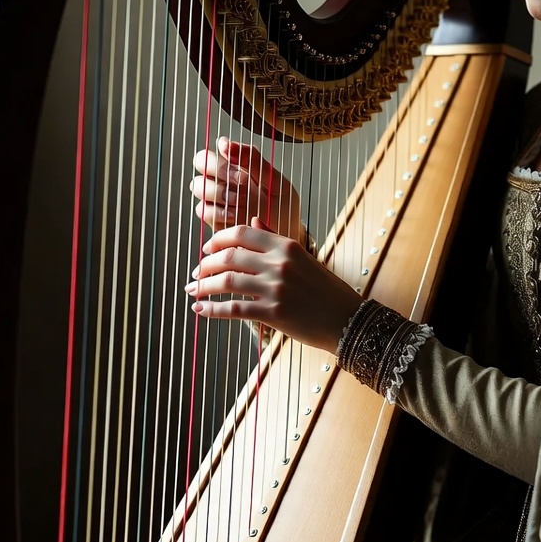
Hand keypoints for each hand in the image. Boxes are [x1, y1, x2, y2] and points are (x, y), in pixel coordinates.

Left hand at [186, 218, 362, 352]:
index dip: (217, 240)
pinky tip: (200, 310)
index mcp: (287, 245)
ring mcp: (276, 288)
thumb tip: (252, 221)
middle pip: (229, 257)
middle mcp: (280, 263)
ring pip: (227, 282)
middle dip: (205, 264)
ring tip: (193, 290)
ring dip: (203, 286)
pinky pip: (234, 309)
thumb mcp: (304, 257)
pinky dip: (212, 310)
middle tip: (196, 273)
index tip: (206, 249)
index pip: (242, 233)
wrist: (347, 319)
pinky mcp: (273, 313)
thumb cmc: (326, 289)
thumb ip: (276, 239)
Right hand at [190, 136, 302, 240]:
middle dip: (219, 169)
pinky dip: (217, 211)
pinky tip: (235, 215)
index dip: (221, 151)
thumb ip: (252, 159)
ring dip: (220, 191)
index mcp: (238, 165)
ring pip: (198, 185)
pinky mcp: (214, 219)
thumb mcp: (274, 180)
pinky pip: (202, 209)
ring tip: (241, 200)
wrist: (286, 234)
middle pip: (200, 161)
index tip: (235, 160)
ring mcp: (216, 199)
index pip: (217, 147)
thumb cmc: (282, 205)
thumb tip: (225, 143)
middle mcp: (223, 179)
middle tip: (241, 181)